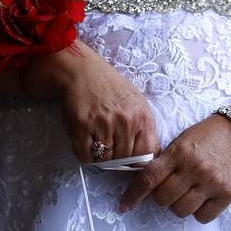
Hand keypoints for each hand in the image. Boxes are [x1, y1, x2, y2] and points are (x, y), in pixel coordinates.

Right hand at [26, 40, 161, 162]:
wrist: (82, 70)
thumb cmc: (110, 88)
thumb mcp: (137, 104)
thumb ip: (144, 129)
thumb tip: (148, 157)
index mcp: (142, 117)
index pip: (147, 154)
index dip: (137, 160)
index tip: (129, 158)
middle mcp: (125, 122)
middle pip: (124, 159)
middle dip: (116, 157)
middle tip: (108, 145)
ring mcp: (104, 124)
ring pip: (105, 159)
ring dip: (99, 155)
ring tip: (96, 139)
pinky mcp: (83, 127)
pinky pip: (85, 155)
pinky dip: (84, 154)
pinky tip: (85, 140)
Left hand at [117, 113, 230, 223]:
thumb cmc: (211, 135)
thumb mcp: (184, 140)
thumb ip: (166, 160)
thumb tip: (146, 183)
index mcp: (179, 152)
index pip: (148, 178)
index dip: (133, 195)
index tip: (124, 206)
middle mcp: (194, 168)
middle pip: (162, 199)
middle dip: (161, 197)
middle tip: (171, 188)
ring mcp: (211, 183)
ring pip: (180, 210)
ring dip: (179, 205)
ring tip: (188, 192)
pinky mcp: (226, 195)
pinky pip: (202, 217)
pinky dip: (198, 212)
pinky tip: (202, 199)